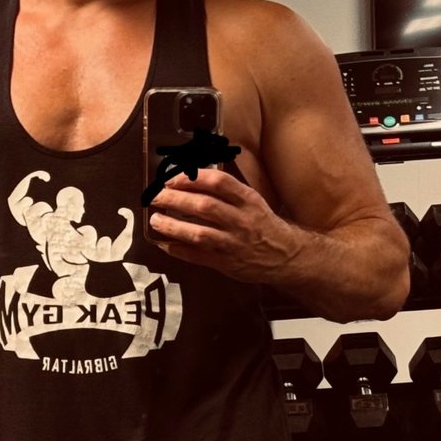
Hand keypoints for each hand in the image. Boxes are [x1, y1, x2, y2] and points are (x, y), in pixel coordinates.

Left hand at [149, 168, 299, 282]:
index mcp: (247, 199)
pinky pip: (198, 256)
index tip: (172, 178)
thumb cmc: (263, 225)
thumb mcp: (252, 201)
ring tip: (155, 220)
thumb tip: (192, 178)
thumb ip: (227, 192)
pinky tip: (165, 244)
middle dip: (176, 199)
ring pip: (199, 233)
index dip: (192, 178)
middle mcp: (241, 220)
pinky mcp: (227, 263)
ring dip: (173, 226)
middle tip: (155, 196)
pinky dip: (179, 250)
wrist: (285, 256)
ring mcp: (233, 243)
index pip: (218, 182)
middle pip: (204, 206)